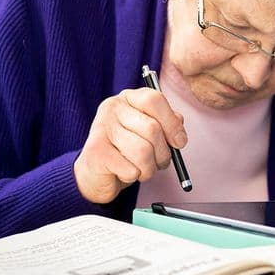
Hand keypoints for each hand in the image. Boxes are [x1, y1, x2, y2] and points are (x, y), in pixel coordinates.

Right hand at [73, 87, 186, 203]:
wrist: (96, 173)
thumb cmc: (127, 150)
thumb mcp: (150, 133)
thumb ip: (168, 125)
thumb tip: (179, 135)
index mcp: (128, 98)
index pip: (154, 99)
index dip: (171, 123)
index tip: (179, 142)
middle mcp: (112, 108)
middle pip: (152, 128)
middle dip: (163, 153)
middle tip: (160, 162)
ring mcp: (101, 128)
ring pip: (143, 151)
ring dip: (149, 168)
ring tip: (142, 169)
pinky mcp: (96, 152)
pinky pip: (131, 170)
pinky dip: (134, 177)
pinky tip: (124, 173)